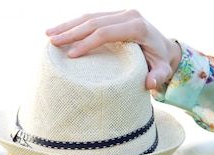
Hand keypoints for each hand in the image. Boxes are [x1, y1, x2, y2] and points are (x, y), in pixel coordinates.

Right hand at [46, 10, 181, 90]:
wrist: (165, 48)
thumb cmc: (162, 62)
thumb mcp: (163, 71)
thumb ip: (158, 77)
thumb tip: (149, 83)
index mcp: (137, 26)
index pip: (105, 33)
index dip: (86, 43)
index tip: (71, 56)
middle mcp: (128, 15)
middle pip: (94, 22)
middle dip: (71, 32)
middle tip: (52, 43)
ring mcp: (121, 12)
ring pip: (90, 16)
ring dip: (68, 25)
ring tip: (48, 35)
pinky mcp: (115, 15)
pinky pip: (92, 17)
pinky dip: (74, 24)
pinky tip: (59, 30)